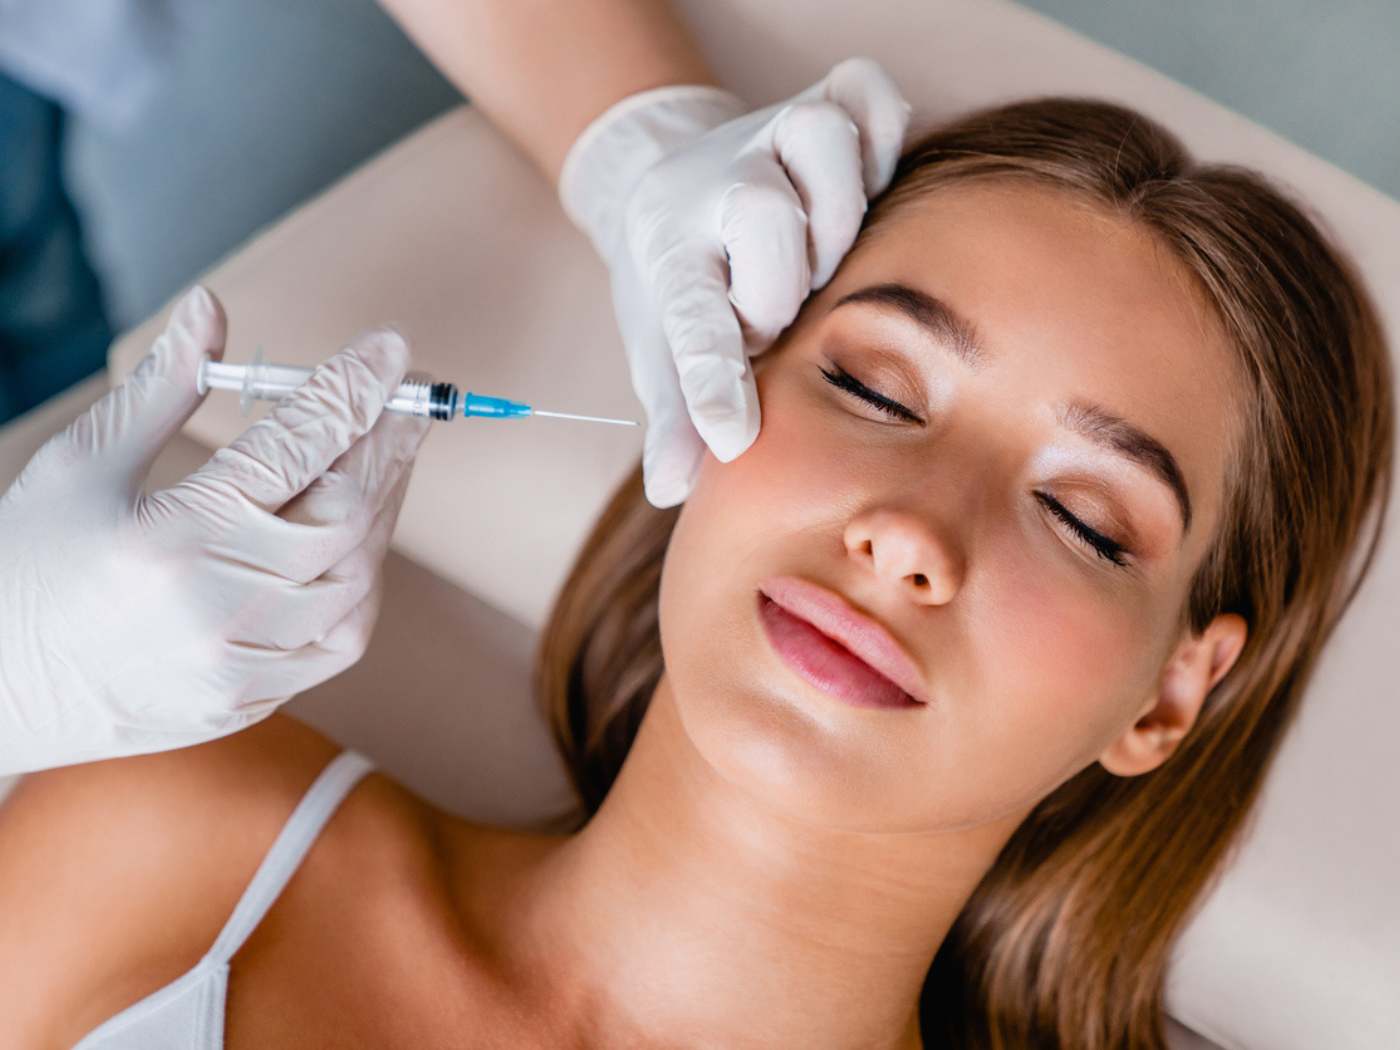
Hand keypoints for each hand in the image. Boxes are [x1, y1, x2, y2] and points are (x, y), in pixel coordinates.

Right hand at [0, 287, 428, 772]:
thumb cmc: (26, 568)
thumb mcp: (79, 465)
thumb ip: (162, 388)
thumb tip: (211, 308)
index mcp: (175, 537)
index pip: (295, 446)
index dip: (351, 389)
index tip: (390, 349)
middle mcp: (220, 605)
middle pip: (345, 512)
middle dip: (385, 444)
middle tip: (407, 399)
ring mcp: (242, 662)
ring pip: (356, 576)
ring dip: (381, 508)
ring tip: (385, 456)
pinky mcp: (252, 698)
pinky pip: (341, 638)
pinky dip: (362, 580)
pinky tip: (358, 538)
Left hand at [559, 57, 910, 505]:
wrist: (676, 182)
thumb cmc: (686, 283)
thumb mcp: (664, 349)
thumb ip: (675, 416)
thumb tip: (668, 490)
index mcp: (670, 257)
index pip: (689, 322)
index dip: (712, 380)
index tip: (732, 435)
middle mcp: (717, 185)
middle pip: (762, 214)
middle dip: (783, 283)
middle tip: (782, 314)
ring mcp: (769, 134)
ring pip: (820, 141)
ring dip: (838, 210)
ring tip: (828, 254)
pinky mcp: (822, 99)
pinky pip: (869, 96)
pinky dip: (883, 135)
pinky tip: (870, 184)